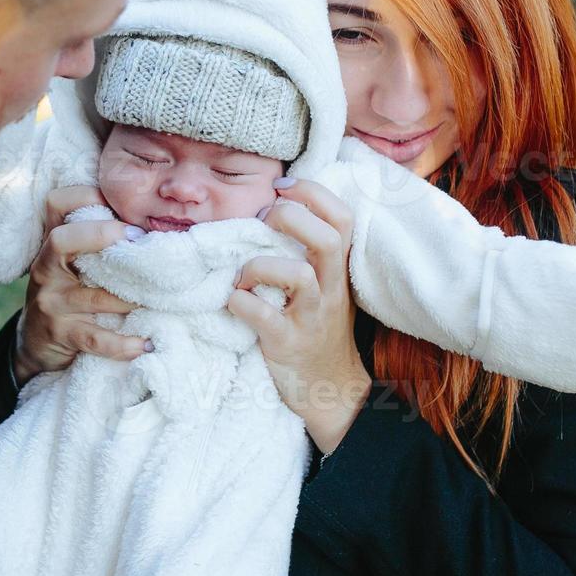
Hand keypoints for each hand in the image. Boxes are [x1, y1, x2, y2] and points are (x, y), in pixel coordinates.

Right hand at [13, 185, 149, 385]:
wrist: (34, 343)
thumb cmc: (67, 294)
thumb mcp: (72, 263)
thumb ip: (97, 243)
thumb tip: (153, 226)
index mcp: (52, 244)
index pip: (56, 203)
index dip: (86, 195)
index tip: (120, 204)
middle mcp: (46, 268)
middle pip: (61, 239)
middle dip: (101, 235)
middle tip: (140, 240)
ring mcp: (51, 302)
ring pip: (93, 295)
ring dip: (131, 297)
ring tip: (161, 297)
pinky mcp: (60, 333)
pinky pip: (95, 338)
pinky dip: (123, 344)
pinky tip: (146, 344)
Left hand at [227, 179, 371, 453]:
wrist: (330, 388)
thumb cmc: (317, 328)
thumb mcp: (326, 285)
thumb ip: (310, 250)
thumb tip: (274, 206)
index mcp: (337, 269)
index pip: (342, 217)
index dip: (313, 192)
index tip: (281, 187)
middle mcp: (330, 289)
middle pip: (327, 237)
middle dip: (290, 218)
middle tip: (260, 222)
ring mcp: (312, 318)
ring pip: (298, 275)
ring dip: (260, 264)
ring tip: (242, 273)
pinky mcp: (288, 344)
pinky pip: (265, 317)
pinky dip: (241, 302)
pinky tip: (232, 301)